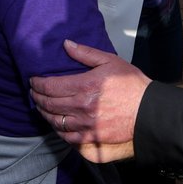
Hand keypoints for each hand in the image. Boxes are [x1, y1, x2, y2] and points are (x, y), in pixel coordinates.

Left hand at [29, 40, 151, 162]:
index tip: (33, 81)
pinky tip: (56, 123)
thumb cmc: (132, 85)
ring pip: (55, 121)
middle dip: (37, 97)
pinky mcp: (91, 139)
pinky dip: (58, 130)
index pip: (50, 86)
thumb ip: (86, 53)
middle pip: (49, 104)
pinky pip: (67, 137)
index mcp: (84, 86)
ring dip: (44, 113)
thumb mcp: (111, 61)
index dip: (37, 83)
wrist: (149, 112)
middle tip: (34, 93)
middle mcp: (81, 107)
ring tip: (41, 107)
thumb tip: (66, 44)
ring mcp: (85, 125)